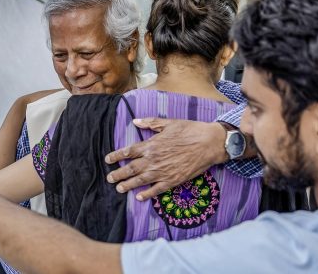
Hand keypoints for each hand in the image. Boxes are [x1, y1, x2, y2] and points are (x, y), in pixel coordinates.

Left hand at [105, 118, 226, 200]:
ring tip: (119, 189)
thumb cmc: (189, 130)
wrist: (209, 143)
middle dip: (118, 174)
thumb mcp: (168, 123)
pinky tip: (140, 197)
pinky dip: (147, 194)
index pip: (128, 151)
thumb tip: (135, 121)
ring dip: (128, 185)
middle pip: (131, 168)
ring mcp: (163, 171)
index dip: (116, 156)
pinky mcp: (173, 180)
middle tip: (109, 178)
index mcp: (151, 144)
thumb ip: (150, 122)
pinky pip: (157, 189)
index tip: (108, 160)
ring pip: (140, 181)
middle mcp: (154, 159)